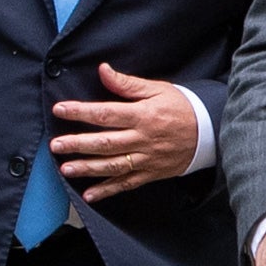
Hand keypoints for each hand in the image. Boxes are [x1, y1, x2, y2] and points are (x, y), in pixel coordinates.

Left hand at [51, 65, 198, 197]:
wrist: (210, 132)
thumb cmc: (181, 107)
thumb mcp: (157, 89)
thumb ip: (127, 84)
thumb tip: (103, 71)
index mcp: (143, 115)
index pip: (106, 113)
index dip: (81, 111)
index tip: (59, 110)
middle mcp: (143, 139)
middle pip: (106, 142)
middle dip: (78, 144)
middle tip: (55, 146)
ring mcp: (147, 158)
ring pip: (113, 165)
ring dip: (88, 168)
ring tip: (66, 169)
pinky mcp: (151, 173)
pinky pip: (127, 184)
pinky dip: (108, 190)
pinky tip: (89, 194)